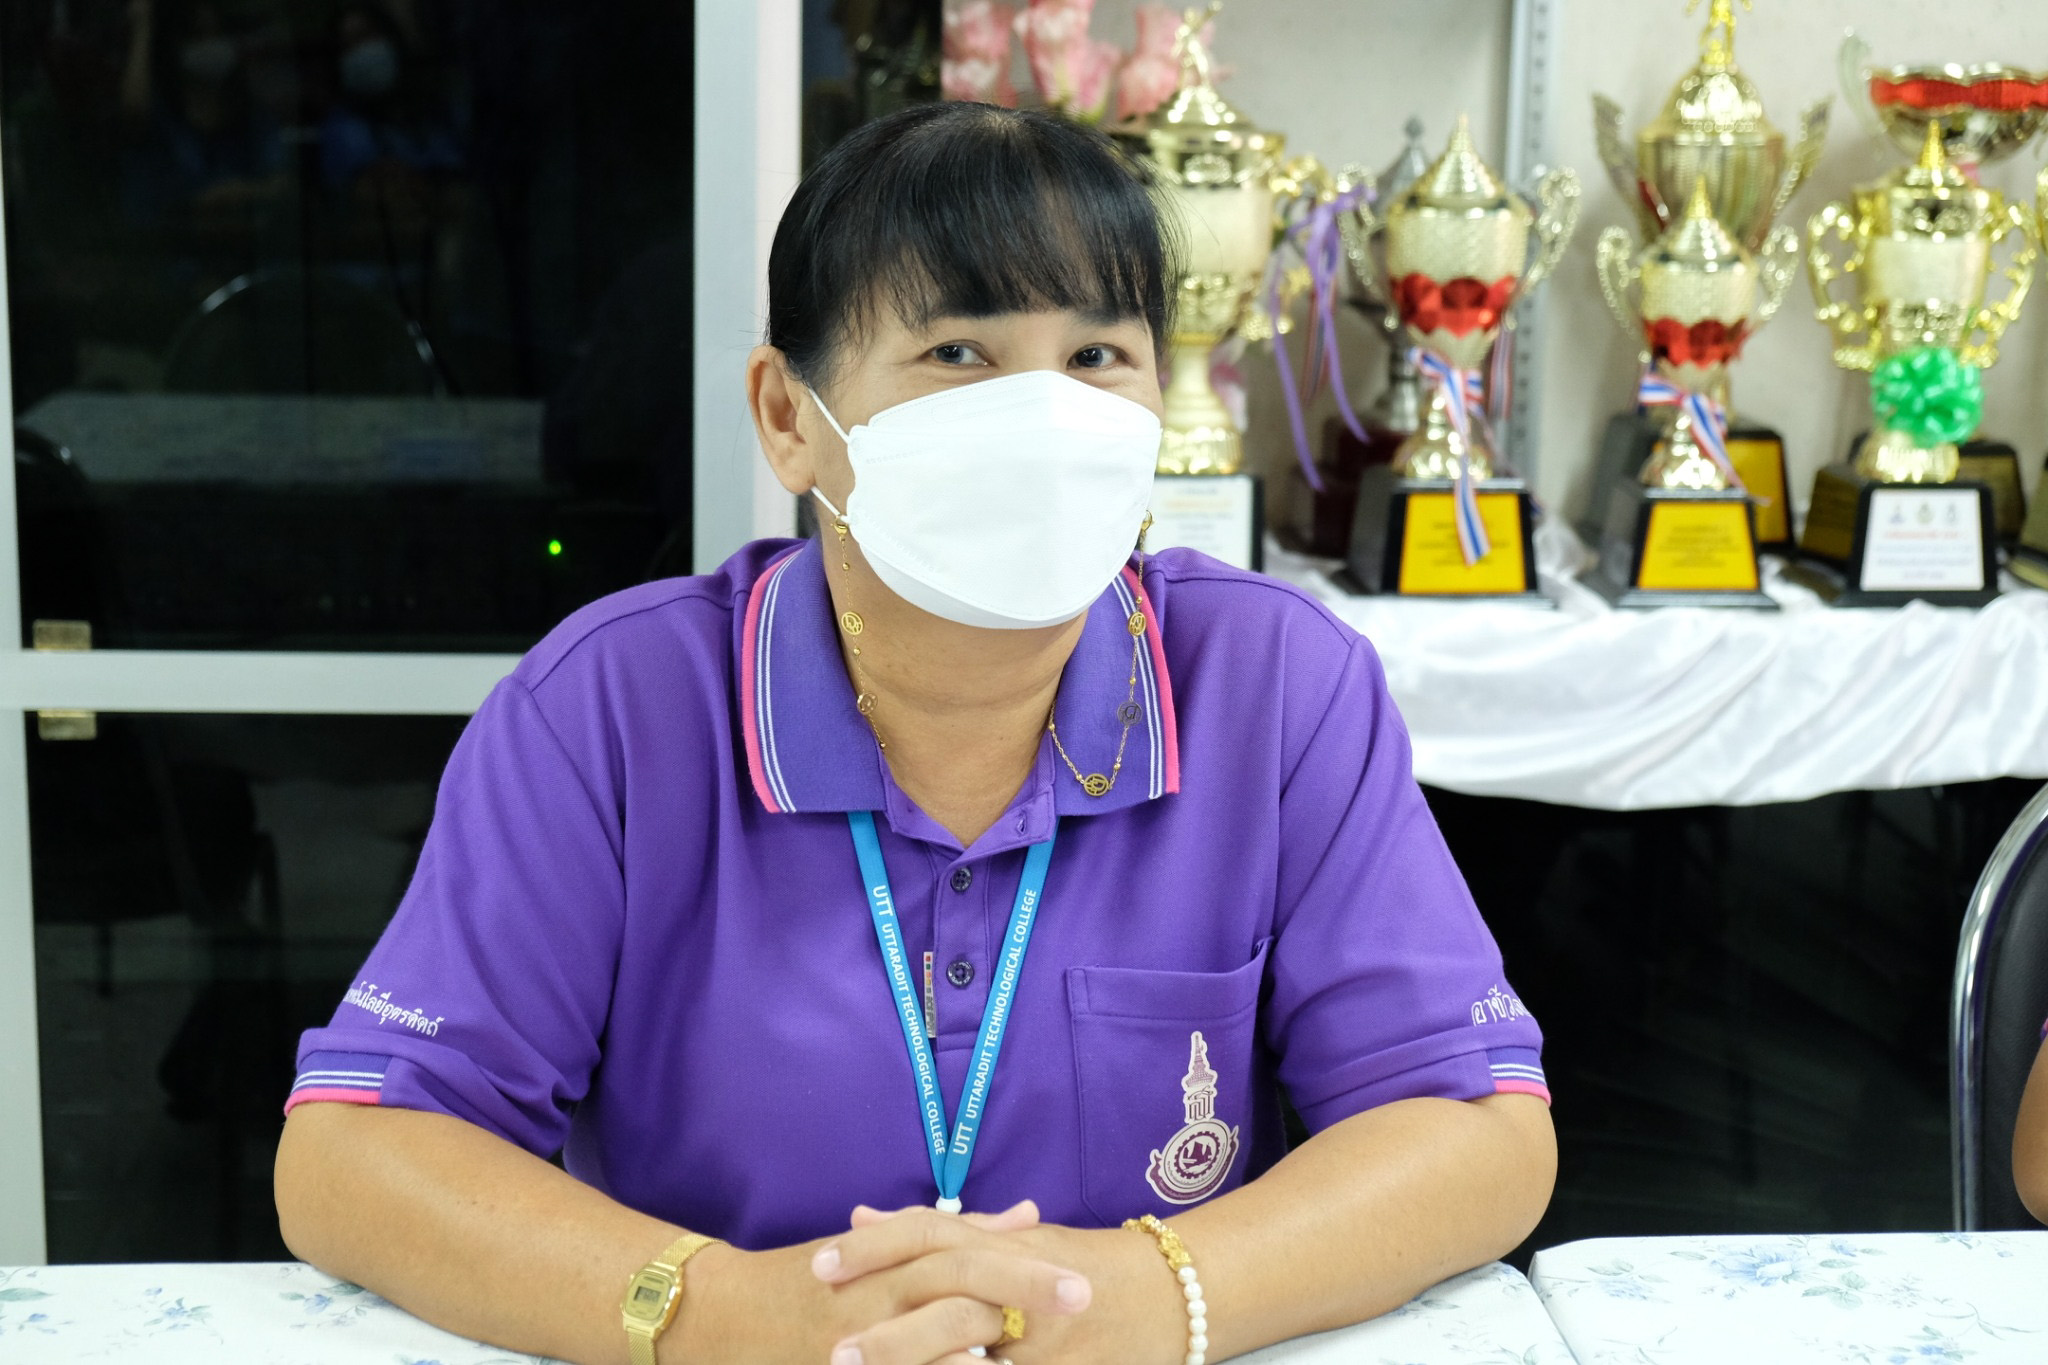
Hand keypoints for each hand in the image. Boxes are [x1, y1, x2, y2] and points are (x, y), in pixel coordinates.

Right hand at [670, 1203, 1092, 1364]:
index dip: (1023, 1268)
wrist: (720, 1316)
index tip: (1082, 1279)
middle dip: (1022, 1295)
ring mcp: (857, 1344)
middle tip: (1081, 1301)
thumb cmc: (811, 1279)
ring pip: (931, 1346)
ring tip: (1029, 1362)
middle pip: (958, 1288)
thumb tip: (1029, 1215)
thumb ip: (960, 1235)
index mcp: (891, 1262)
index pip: (964, 1254)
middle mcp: (875, 1298)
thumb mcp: (883, 1251)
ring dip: (980, 1354)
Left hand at [821, 1207, 1187, 1364]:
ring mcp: (1048, 1344)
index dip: (875, 1250)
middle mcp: (1025, 1291)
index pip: (931, 1238)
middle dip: (890, 1333)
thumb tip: (862, 1214)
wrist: (1175, 1296)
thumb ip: (941, 1230)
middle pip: (950, 1304)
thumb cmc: (1087, 1263)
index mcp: (1007, 1247)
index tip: (819, 1266)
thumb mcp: (1017, 1239)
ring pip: (975, 1359)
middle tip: (831, 1351)